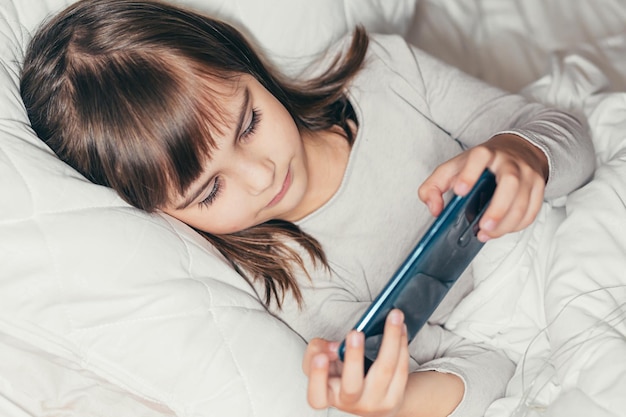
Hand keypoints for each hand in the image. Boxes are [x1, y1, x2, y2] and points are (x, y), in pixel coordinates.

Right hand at [302, 309, 408, 416]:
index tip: (321, 356)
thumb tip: (336, 346)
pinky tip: (401, 327)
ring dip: (391, 340)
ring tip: (393, 316)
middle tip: (355, 333)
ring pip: (385, 371)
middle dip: (353, 357)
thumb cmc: (340, 374)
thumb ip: (318, 350)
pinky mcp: (395, 398)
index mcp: (327, 396)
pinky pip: (401, 369)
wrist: (369, 397)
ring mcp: (374, 404)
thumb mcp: (320, 362)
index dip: (318, 376)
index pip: (317, 396)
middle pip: (352, 385)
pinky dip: (402, 345)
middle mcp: (350, 403)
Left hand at [418, 134, 547, 240]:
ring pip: (524, 200)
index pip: (479, 157)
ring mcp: (527, 173)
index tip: (460, 191)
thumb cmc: (480, 163)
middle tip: (482, 227)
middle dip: (497, 208)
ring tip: (487, 234)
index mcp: (484, 153)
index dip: (469, 174)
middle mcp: (509, 161)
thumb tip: (435, 209)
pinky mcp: (538, 185)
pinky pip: (533, 209)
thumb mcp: (453, 168)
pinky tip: (503, 230)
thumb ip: (434, 187)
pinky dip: (519, 224)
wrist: (516, 149)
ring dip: (507, 222)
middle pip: (510, 182)